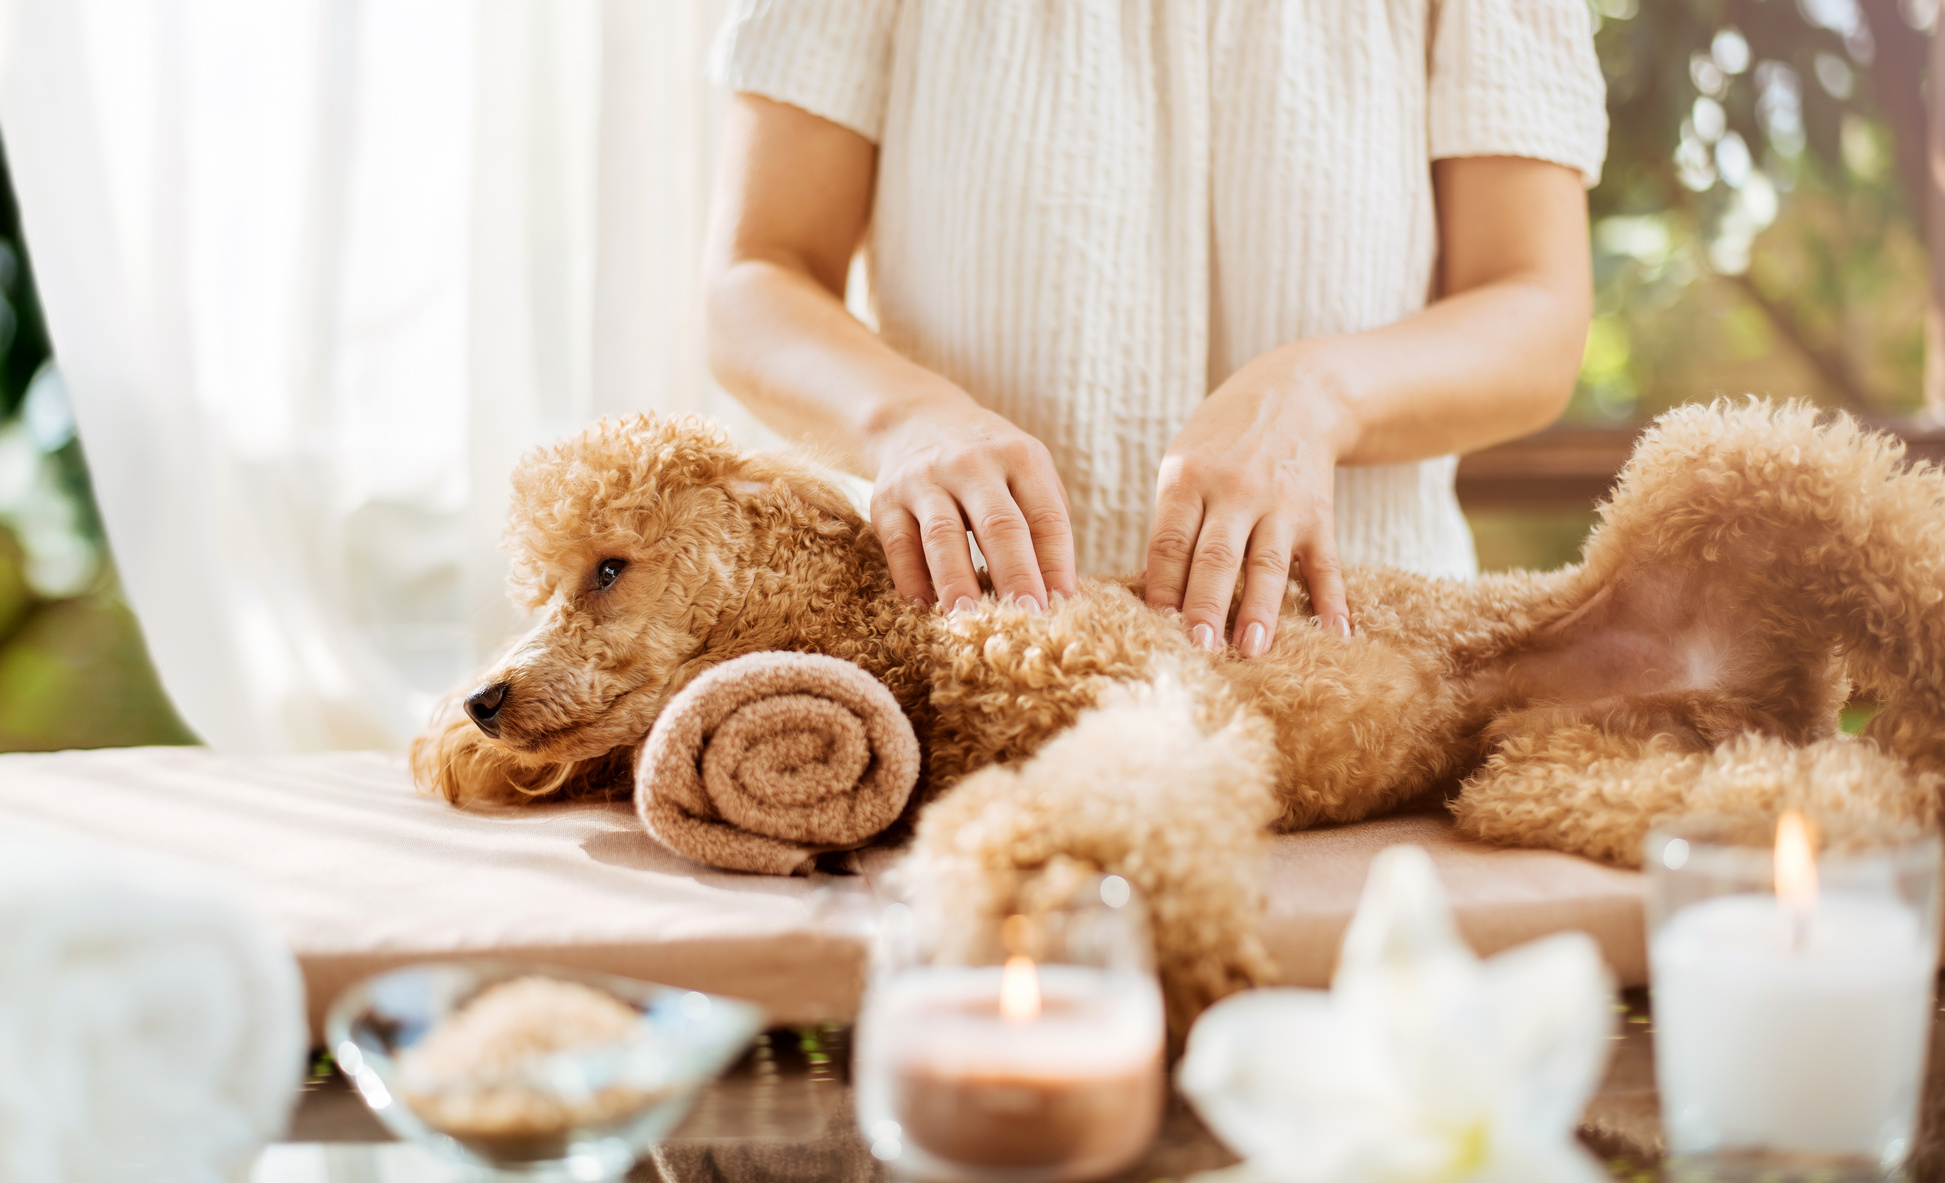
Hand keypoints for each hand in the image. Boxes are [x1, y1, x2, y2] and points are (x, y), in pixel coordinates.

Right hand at [867, 398, 1077, 611]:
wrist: (917, 419)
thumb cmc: (987, 463)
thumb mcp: (1025, 471)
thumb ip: (1044, 520)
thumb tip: (1058, 591)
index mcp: (1019, 457)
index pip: (1046, 517)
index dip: (1056, 564)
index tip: (1062, 604)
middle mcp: (971, 463)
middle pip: (999, 525)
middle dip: (1015, 575)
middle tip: (1025, 618)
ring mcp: (924, 479)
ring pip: (944, 535)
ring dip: (957, 582)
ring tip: (969, 620)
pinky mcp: (886, 499)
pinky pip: (899, 544)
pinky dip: (911, 579)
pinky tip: (924, 608)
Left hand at [1144, 350, 1353, 655]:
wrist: (1297, 393)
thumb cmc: (1224, 441)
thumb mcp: (1185, 463)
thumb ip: (1173, 522)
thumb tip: (1160, 596)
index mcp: (1189, 477)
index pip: (1170, 541)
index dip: (1162, 586)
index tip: (1156, 627)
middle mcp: (1235, 490)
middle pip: (1216, 556)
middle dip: (1206, 605)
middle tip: (1198, 648)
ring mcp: (1281, 504)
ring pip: (1268, 564)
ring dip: (1260, 610)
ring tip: (1251, 650)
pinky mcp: (1318, 515)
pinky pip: (1325, 564)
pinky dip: (1332, 601)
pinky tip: (1335, 635)